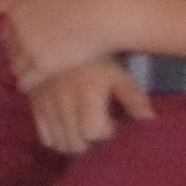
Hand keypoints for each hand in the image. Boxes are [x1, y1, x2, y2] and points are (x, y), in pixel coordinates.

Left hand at [0, 0, 123, 88]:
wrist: (104, 15)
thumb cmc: (81, 0)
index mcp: (15, 12)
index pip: (5, 35)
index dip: (19, 43)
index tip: (35, 48)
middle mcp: (16, 29)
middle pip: (10, 52)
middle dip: (22, 58)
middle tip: (40, 63)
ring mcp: (27, 48)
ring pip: (15, 68)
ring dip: (26, 72)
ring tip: (44, 75)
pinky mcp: (42, 65)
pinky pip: (25, 82)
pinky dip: (31, 86)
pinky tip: (45, 85)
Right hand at [27, 57, 154, 155]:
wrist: (59, 41)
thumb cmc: (94, 61)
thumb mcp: (117, 75)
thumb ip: (134, 98)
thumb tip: (149, 119)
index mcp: (86, 95)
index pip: (94, 132)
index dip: (107, 131)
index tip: (113, 119)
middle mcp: (64, 103)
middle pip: (77, 144)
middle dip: (91, 140)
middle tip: (97, 126)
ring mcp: (46, 106)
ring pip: (61, 144)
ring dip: (75, 142)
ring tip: (84, 129)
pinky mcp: (35, 106)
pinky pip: (45, 138)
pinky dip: (58, 140)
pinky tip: (68, 129)